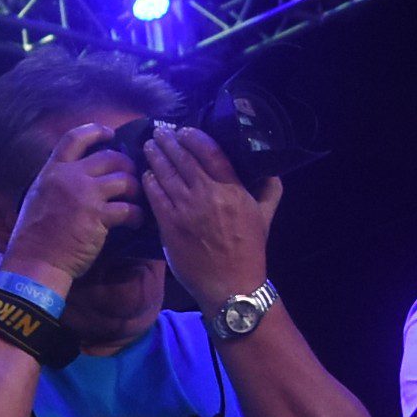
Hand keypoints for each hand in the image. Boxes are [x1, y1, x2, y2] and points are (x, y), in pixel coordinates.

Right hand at [0, 123, 138, 290]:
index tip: (110, 133)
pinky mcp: (98, 217)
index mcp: (53, 170)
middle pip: (109, 157)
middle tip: (131, 175)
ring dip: (135, 188)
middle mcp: (70, 177)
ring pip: (124, 180)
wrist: (36, 259)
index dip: (96, 131)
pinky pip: (128, 209)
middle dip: (126, 164)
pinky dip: (137, 214)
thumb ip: (56, 181)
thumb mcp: (38, 195)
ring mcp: (86, 196)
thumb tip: (74, 175)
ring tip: (136, 198)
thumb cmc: (34, 234)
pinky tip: (137, 221)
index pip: (75, 138)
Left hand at [139, 123, 277, 309]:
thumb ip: (269, 189)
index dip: (194, 136)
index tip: (184, 130)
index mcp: (232, 190)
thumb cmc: (250, 251)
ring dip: (155, 156)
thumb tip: (270, 169)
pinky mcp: (170, 226)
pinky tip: (146, 174)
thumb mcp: (265, 217)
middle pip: (183, 158)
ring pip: (166, 174)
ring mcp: (186, 210)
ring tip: (149, 146)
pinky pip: (156, 196)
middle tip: (159, 132)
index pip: (210, 151)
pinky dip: (150, 182)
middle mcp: (208, 195)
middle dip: (168, 141)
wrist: (231, 286)